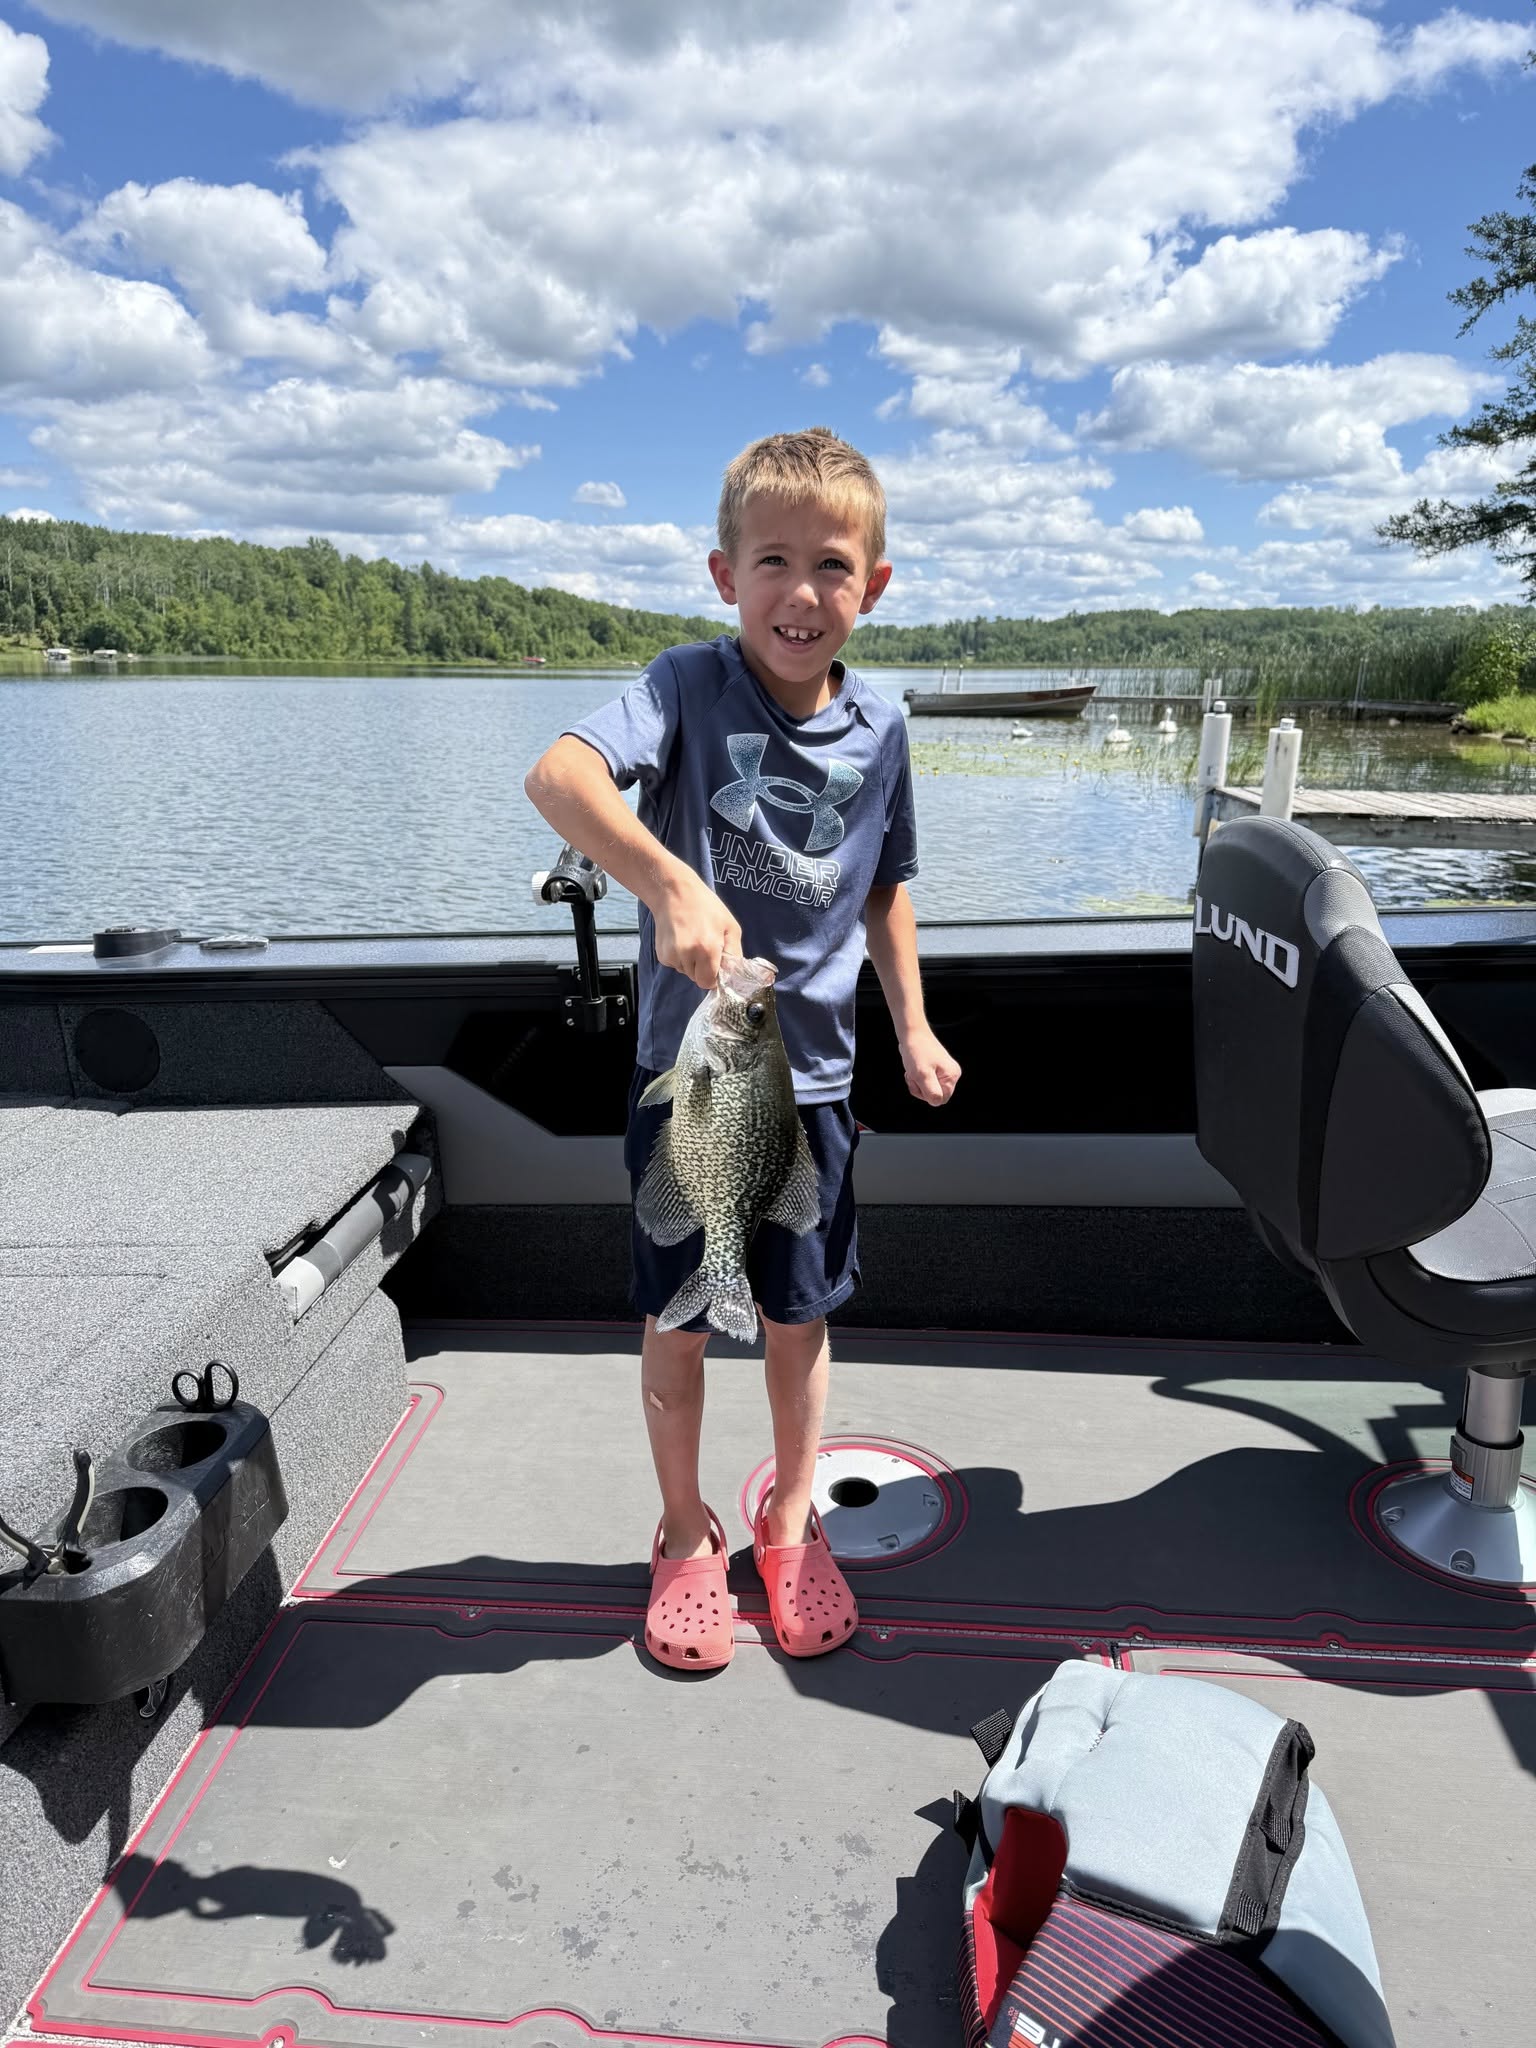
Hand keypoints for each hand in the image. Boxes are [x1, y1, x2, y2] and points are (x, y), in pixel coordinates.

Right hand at [653, 869, 742, 989]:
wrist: (674, 892)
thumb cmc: (706, 906)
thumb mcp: (730, 926)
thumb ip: (734, 953)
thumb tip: (732, 974)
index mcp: (707, 949)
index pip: (708, 982)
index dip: (714, 976)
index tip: (716, 964)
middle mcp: (687, 955)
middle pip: (697, 979)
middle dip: (704, 969)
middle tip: (705, 947)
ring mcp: (672, 956)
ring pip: (686, 972)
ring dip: (692, 963)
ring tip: (693, 939)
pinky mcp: (662, 955)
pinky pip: (676, 965)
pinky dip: (680, 957)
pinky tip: (681, 939)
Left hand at [901, 1025, 960, 1106]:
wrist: (912, 1033)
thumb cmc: (917, 1051)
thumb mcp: (922, 1074)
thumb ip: (931, 1091)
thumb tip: (937, 1102)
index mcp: (952, 1076)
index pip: (940, 1099)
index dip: (926, 1094)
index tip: (919, 1081)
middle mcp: (951, 1074)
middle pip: (935, 1095)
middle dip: (921, 1089)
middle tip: (913, 1075)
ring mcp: (944, 1071)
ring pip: (928, 1089)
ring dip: (917, 1083)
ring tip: (913, 1070)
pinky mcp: (936, 1068)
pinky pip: (926, 1082)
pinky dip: (917, 1078)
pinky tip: (914, 1068)